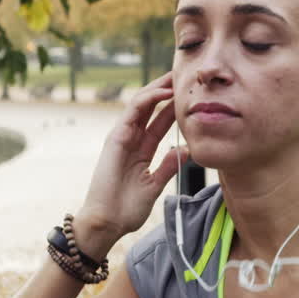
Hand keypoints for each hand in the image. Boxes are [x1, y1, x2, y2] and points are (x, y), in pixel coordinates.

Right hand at [75, 72, 185, 256]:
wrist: (107, 222)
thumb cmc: (126, 208)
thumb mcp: (154, 184)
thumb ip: (168, 165)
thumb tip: (186, 150)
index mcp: (141, 149)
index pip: (160, 121)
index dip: (173, 106)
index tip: (191, 94)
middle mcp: (130, 139)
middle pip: (150, 107)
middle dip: (166, 90)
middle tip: (184, 75)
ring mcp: (121, 137)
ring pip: (141, 104)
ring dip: (158, 89)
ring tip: (176, 77)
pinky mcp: (115, 138)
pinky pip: (132, 112)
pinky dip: (148, 100)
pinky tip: (163, 93)